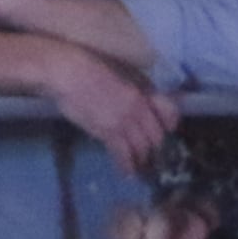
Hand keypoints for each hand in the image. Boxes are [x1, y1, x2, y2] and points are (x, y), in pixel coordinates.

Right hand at [34, 46, 176, 170]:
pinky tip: (126, 172)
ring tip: (140, 166)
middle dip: (155, 148)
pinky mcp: (107, 133)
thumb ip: (131, 89)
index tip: (167, 130)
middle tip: (151, 154)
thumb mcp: (118, 73)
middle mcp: (138, 109)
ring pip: (142, 148)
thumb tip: (139, 102)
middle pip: (157, 136)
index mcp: (142, 92)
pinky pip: (123, 155)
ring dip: (142, 159)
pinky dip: (126, 166)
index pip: (169, 112)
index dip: (170, 123)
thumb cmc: (88, 66)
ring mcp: (123, 122)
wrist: (67, 72)